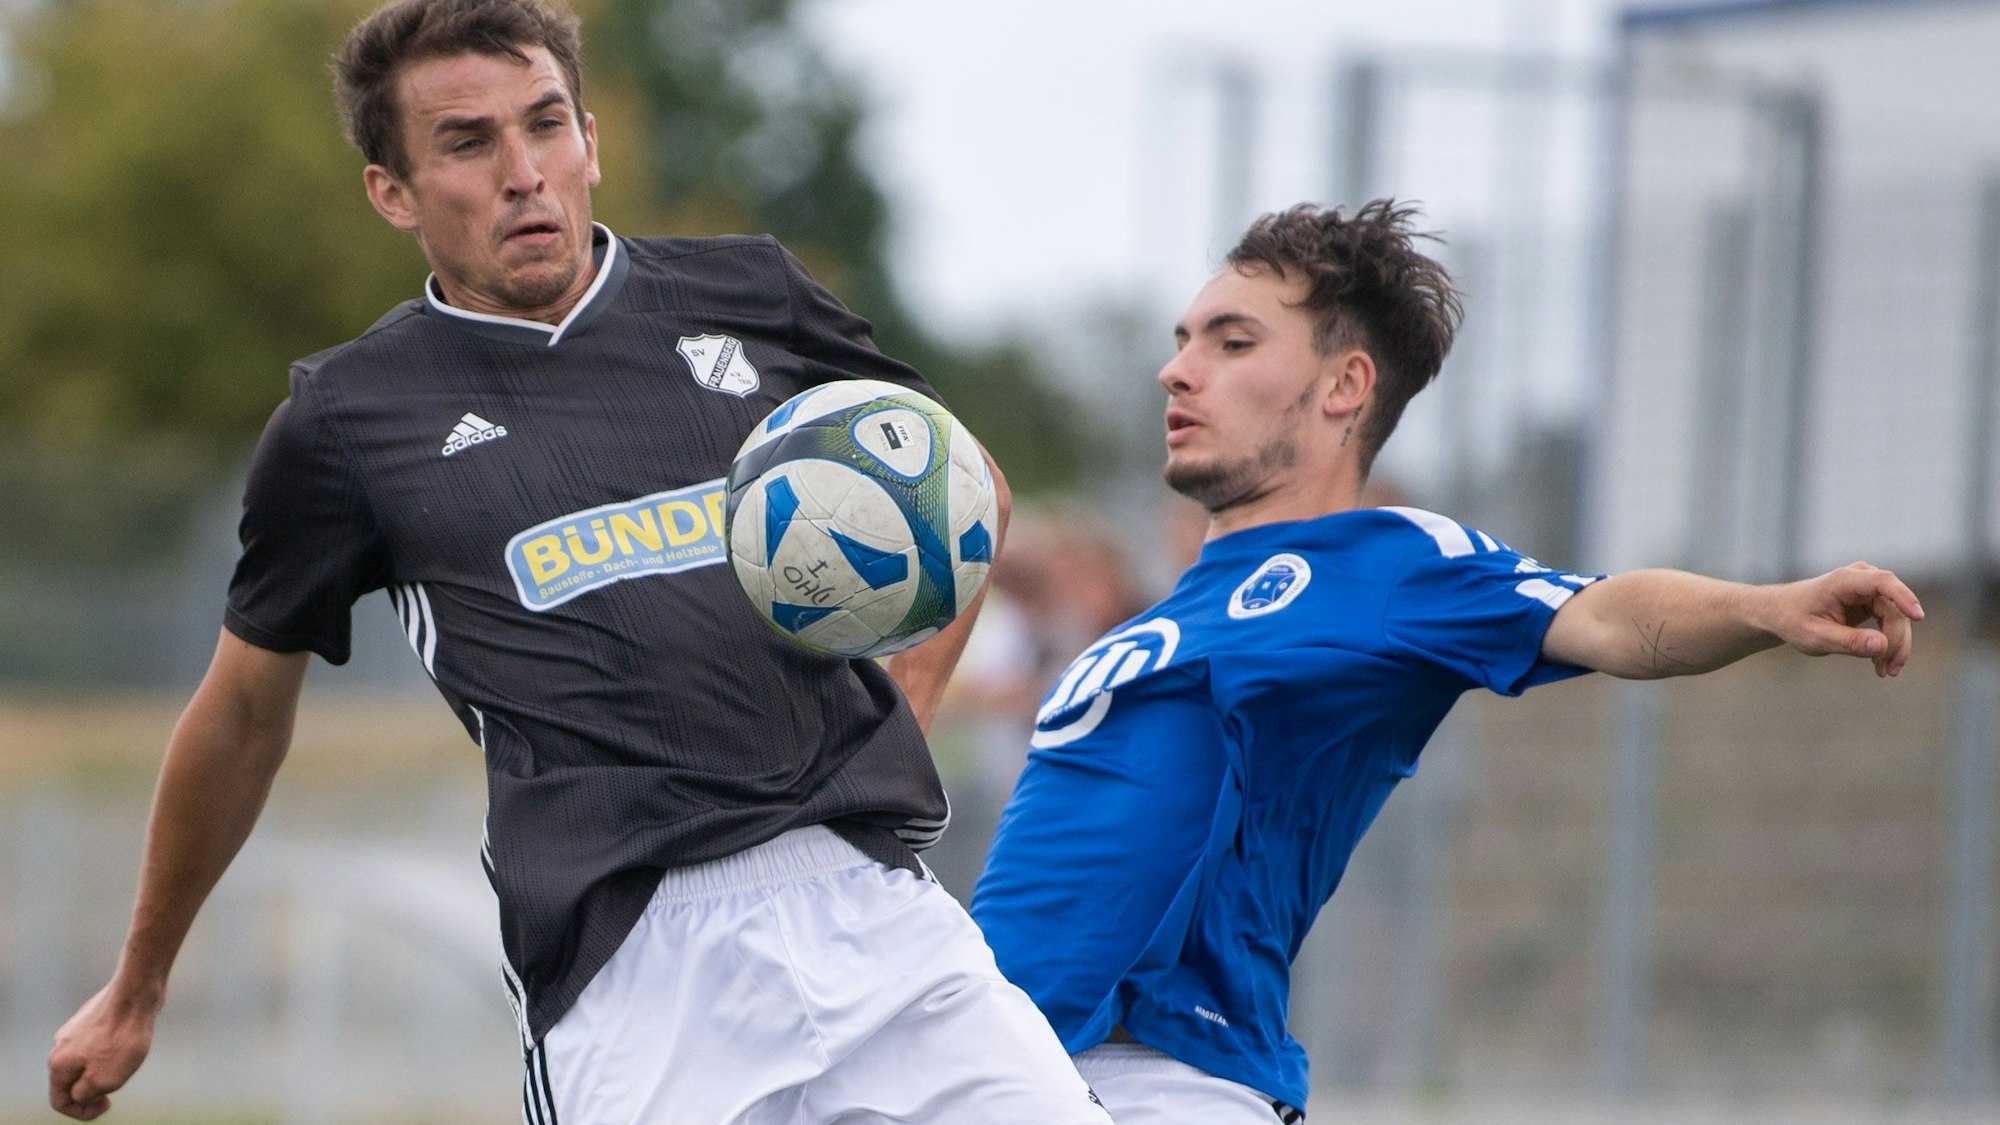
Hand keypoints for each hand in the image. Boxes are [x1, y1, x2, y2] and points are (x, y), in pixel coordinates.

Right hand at [48, 984, 156, 1119]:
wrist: (137, 994)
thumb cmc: (122, 1038)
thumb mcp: (103, 1080)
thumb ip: (84, 1095)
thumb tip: (80, 1095)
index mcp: (57, 1064)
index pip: (60, 1101)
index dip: (81, 1112)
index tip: (107, 1105)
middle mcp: (60, 1046)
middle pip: (72, 1082)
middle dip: (93, 1090)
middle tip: (117, 1085)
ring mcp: (75, 1030)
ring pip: (86, 1063)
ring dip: (103, 1070)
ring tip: (126, 1062)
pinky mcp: (93, 1019)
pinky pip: (97, 1046)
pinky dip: (110, 1053)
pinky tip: (128, 1045)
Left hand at [1764, 562, 1922, 676]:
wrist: (1781, 614)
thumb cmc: (1793, 621)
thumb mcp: (1816, 637)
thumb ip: (1849, 641)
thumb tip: (1882, 645)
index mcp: (1844, 581)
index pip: (1883, 582)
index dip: (1904, 597)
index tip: (1919, 616)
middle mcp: (1861, 580)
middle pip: (1894, 608)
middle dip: (1895, 641)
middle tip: (1889, 670)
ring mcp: (1869, 590)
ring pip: (1898, 617)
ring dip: (1895, 646)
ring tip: (1885, 671)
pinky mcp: (1872, 602)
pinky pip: (1891, 622)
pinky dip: (1888, 643)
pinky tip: (1880, 663)